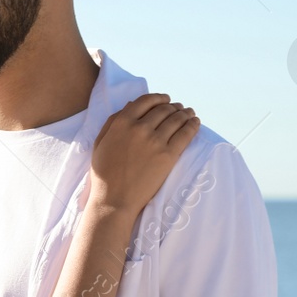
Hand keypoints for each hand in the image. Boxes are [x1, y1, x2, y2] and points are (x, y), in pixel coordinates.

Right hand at [89, 93, 198, 212]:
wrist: (114, 199)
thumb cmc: (104, 173)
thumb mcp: (101, 142)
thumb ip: (113, 122)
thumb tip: (130, 105)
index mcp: (122, 123)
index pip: (145, 101)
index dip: (159, 98)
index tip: (166, 99)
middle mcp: (139, 128)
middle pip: (163, 109)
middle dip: (174, 106)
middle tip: (180, 108)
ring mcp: (155, 141)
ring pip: (176, 119)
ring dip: (185, 113)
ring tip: (189, 113)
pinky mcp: (168, 155)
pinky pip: (185, 134)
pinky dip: (193, 125)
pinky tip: (195, 122)